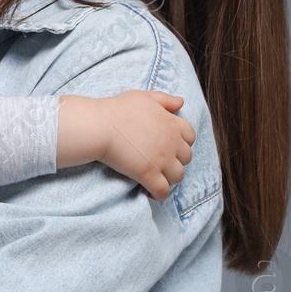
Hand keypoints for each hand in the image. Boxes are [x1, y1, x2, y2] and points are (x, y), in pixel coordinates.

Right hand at [58, 91, 194, 199]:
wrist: (100, 126)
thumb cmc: (118, 109)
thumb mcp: (144, 97)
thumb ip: (164, 99)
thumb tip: (181, 102)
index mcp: (171, 124)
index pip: (190, 137)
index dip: (182, 142)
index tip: (170, 145)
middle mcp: (171, 143)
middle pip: (186, 157)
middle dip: (177, 160)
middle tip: (161, 162)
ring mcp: (161, 160)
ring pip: (178, 176)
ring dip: (170, 178)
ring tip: (157, 177)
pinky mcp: (148, 174)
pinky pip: (162, 191)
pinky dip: (159, 194)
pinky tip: (149, 192)